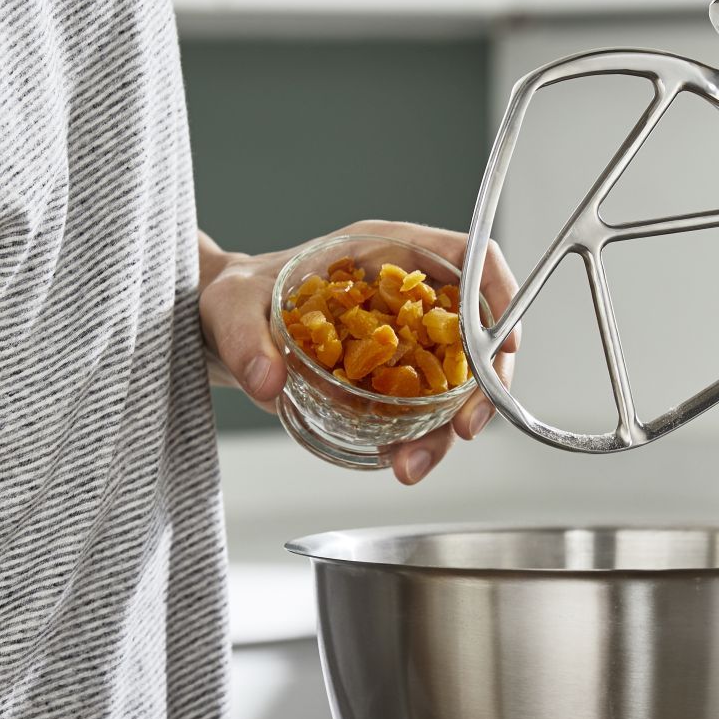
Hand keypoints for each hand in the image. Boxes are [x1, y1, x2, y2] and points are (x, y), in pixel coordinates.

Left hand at [197, 219, 518, 486]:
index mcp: (382, 252)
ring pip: (451, 378)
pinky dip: (417, 435)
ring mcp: (398, 335)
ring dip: (445, 426)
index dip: (497, 293)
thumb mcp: (229, 308)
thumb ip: (246, 340)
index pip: (465, 256)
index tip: (504, 342)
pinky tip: (397, 458)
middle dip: (481, 385)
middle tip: (463, 431)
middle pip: (472, 330)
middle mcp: (401, 292)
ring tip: (410, 465)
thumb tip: (267, 380)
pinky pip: (419, 404)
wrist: (214, 329)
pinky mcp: (386, 376)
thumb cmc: (230, 297)